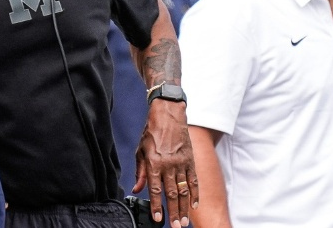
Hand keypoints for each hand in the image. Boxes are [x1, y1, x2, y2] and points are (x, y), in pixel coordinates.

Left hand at [133, 100, 197, 227]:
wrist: (169, 115)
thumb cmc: (152, 133)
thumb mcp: (140, 151)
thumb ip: (140, 172)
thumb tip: (137, 189)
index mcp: (153, 163)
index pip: (155, 190)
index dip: (156, 206)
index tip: (158, 219)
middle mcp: (168, 165)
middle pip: (171, 194)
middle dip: (173, 213)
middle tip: (176, 227)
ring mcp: (181, 163)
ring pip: (183, 190)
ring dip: (184, 208)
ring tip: (184, 221)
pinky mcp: (190, 160)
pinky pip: (193, 180)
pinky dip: (195, 194)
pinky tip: (194, 205)